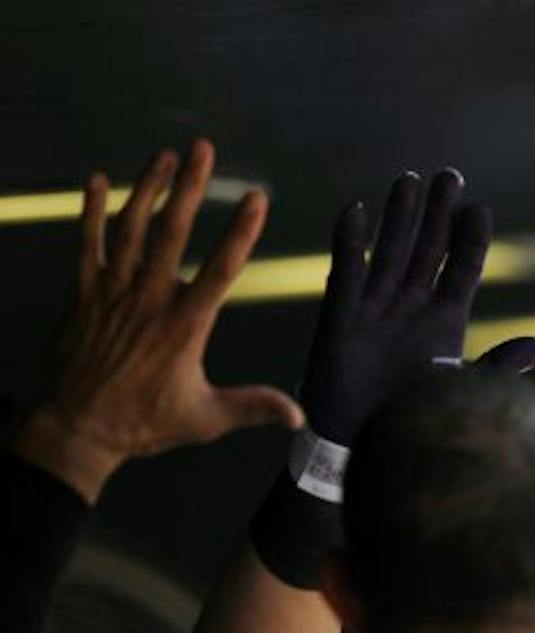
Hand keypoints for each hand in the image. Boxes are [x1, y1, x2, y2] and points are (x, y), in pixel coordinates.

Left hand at [16, 140, 301, 500]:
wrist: (80, 428)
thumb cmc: (147, 423)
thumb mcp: (207, 419)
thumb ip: (254, 407)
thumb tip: (300, 416)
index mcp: (185, 326)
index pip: (221, 270)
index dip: (241, 231)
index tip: (257, 198)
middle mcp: (149, 301)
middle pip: (172, 233)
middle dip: (189, 187)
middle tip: (201, 148)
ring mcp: (112, 294)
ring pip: (130, 229)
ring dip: (146, 188)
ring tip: (163, 154)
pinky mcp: (84, 295)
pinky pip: (86, 244)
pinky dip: (90, 211)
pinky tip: (96, 180)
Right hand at [298, 169, 534, 445]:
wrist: (366, 446)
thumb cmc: (416, 419)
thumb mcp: (459, 390)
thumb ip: (497, 367)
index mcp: (446, 320)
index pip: (463, 269)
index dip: (470, 239)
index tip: (479, 209)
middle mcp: (412, 307)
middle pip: (428, 250)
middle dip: (438, 214)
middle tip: (449, 176)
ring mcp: (376, 309)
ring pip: (390, 252)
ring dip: (399, 218)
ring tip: (409, 180)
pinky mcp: (340, 319)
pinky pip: (345, 274)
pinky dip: (349, 243)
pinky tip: (355, 210)